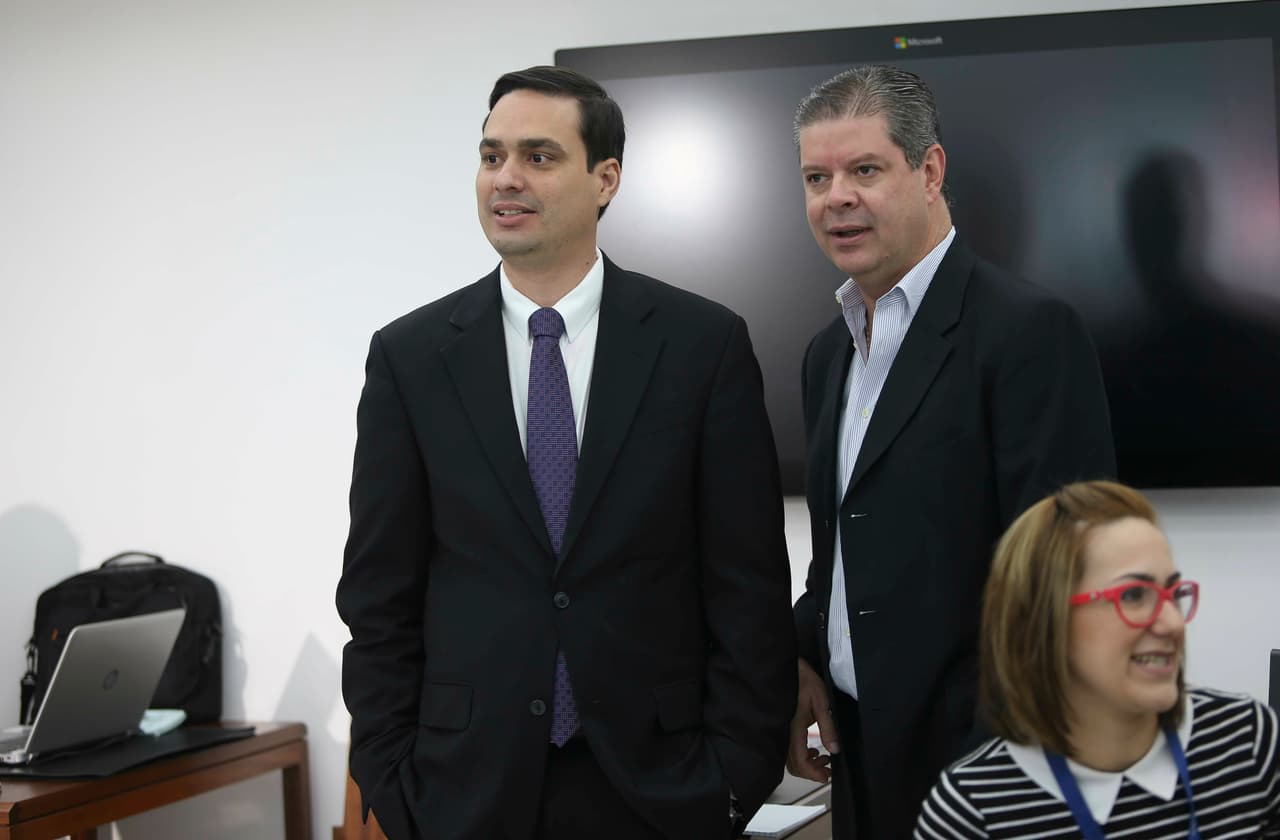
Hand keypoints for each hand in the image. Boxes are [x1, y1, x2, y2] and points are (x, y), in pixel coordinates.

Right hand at [786, 658, 839, 781]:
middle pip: (794, 765)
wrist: (787, 668)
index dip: (813, 773)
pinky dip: (803, 755)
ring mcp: (783, 730)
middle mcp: (785, 733)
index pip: (800, 761)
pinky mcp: (784, 727)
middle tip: (829, 770)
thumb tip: (835, 748)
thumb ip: (828, 727)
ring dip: (808, 763)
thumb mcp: (821, 701)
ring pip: (791, 759)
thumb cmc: (803, 680)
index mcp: (794, 728)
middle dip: (812, 771)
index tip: (827, 776)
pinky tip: (814, 748)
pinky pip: (790, 749)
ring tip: (824, 757)